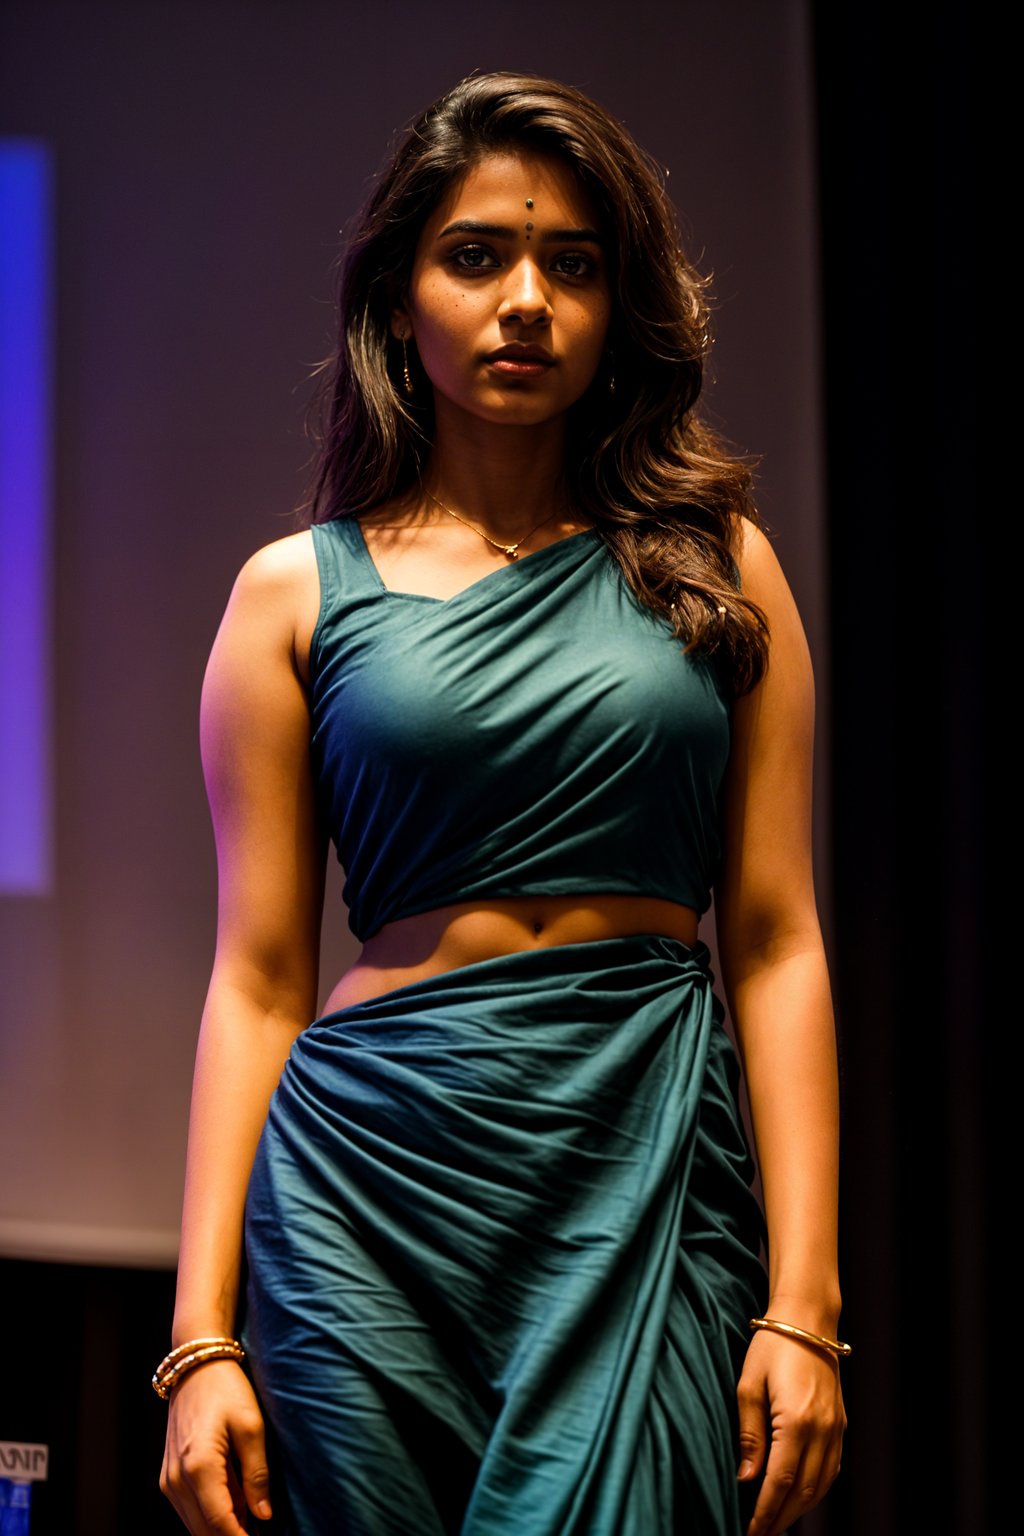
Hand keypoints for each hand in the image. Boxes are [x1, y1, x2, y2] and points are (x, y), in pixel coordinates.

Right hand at [160, 1360, 271, 1533]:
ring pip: (195, 1525)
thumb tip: (264, 1517)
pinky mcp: (168, 1476)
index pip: (220, 1524)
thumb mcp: (252, 1427)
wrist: (196, 1365)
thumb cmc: (226, 1389)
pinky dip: (212, 1515)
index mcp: (199, 1467)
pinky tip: (238, 1505)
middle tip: (260, 1533)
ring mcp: (169, 1479)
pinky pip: (189, 1509)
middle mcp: (177, 1479)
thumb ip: (257, 1475)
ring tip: (254, 1518)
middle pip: (204, 1531)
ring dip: (223, 1528)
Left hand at [735, 1316, 845, 1535]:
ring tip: (776, 1522)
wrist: (807, 1321)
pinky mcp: (840, 1424)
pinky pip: (831, 1469)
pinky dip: (815, 1490)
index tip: (751, 1531)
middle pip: (802, 1491)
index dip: (765, 1512)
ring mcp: (835, 1428)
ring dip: (799, 1509)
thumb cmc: (772, 1347)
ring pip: (820, 1486)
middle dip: (780, 1518)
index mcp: (795, 1421)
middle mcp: (821, 1430)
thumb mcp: (748, 1386)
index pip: (779, 1482)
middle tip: (760, 1533)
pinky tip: (799, 1497)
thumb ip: (749, 1435)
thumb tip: (745, 1478)